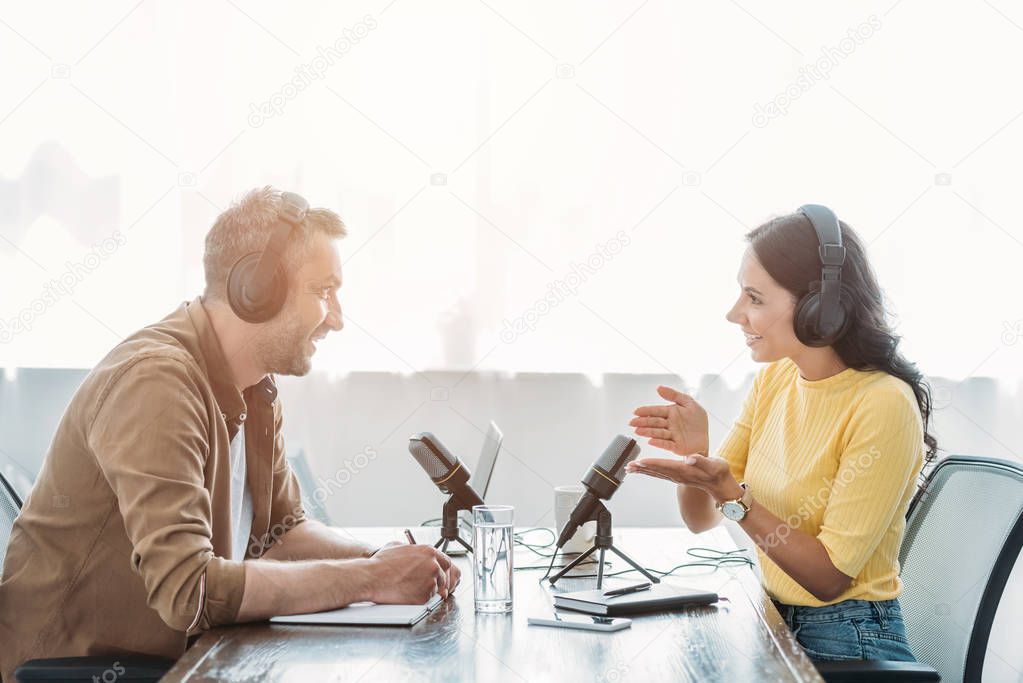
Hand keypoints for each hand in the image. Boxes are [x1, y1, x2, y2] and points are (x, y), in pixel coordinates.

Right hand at [365, 544, 460, 603]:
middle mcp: (433, 565)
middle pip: (447, 575)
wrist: (372, 578)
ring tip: (414, 589)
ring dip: (430, 590)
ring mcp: (431, 581)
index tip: (440, 574)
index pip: (446, 561)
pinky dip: (423, 598)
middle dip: (442, 581)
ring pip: (438, 588)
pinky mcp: (425, 596)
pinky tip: (411, 595)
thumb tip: (414, 552)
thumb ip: (412, 549)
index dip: (443, 569)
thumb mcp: (398, 546)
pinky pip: (430, 599)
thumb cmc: (381, 563)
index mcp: (428, 551)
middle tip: (434, 586)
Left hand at [625, 453, 741, 503]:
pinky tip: (643, 469)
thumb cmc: (720, 473)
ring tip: (630, 469)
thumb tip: (689, 458)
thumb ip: (702, 461)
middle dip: (641, 469)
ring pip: (656, 474)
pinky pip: (660, 474)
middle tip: (627, 467)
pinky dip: (650, 471)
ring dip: (642, 471)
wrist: (722, 486)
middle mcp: (678, 475)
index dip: (652, 463)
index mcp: (685, 470)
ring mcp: (677, 477)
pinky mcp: (678, 477)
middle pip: (656, 471)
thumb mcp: (714, 465)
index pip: (665, 466)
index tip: (640, 462)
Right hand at [629, 386, 709, 456]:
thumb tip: (659, 387)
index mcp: (671, 413)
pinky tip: (651, 441)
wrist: (706, 437)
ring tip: (638, 431)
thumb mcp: (689, 402)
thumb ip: (674, 395)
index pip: (656, 411)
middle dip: (643, 422)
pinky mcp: (676, 446)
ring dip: (648, 432)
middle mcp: (669, 424)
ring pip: (658, 433)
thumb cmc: (697, 420)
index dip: (646, 411)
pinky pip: (667, 444)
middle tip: (632, 422)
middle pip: (655, 422)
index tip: (636, 411)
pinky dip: (659, 443)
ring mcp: (672, 436)